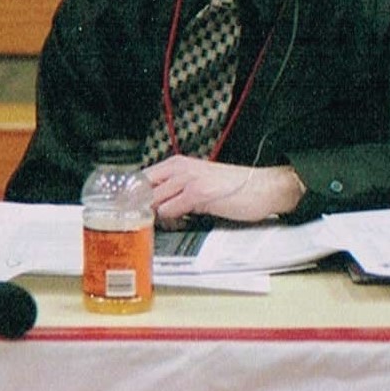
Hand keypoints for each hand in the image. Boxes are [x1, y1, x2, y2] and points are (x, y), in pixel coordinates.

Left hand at [145, 155, 306, 223]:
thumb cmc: (234, 188)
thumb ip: (177, 191)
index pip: (141, 177)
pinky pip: (170, 210)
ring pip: (153, 200)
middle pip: (142, 189)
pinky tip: (175, 224)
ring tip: (158, 226)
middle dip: (136, 207)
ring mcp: (188, 179)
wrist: (262, 187)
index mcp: (178, 164)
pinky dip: (167, 220)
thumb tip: (155, 207)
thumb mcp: (200, 183)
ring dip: (152, 216)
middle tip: (135, 223)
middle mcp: (180, 168)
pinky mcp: (198, 194)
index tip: (126, 210)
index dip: (131, 195)